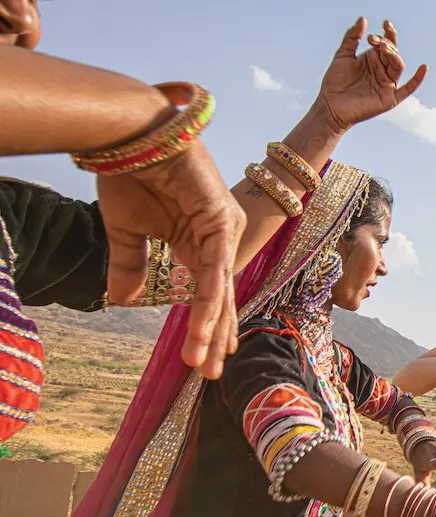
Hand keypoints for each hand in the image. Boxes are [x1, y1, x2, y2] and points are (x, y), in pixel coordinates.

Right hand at [97, 141, 243, 379]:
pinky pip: (214, 268)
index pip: (208, 293)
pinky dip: (208, 297)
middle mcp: (218, 238)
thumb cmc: (131, 174)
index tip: (202, 357)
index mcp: (200, 241)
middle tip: (209, 374)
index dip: (207, 326)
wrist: (130, 135)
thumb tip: (123, 298)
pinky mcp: (221, 219)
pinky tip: (204, 325)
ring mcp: (224, 229)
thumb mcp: (127, 232)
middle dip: (215, 337)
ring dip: (211, 327)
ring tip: (203, 361)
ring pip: (219, 289)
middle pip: (221, 297)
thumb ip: (132, 265)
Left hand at [314, 17, 427, 133]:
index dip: (385, 35)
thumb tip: (363, 18)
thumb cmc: (335, 82)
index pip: (386, 43)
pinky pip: (408, 88)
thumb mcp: (343, 55)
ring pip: (398, 66)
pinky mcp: (390, 98)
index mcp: (373, 59)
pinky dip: (417, 79)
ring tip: (383, 47)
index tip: (375, 32)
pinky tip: (423, 67)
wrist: (331, 106)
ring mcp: (387, 84)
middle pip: (393, 53)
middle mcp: (382, 70)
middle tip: (373, 40)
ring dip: (393, 55)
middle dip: (386, 43)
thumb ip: (352, 37)